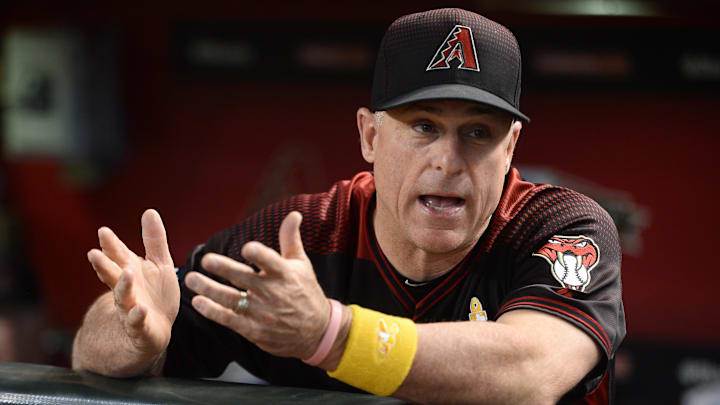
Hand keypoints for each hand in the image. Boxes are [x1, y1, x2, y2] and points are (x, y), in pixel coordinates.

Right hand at [87, 209, 179, 357]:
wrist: (155, 329)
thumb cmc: (155, 294)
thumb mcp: (159, 263)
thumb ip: (154, 240)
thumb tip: (149, 211)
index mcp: (130, 271)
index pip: (118, 256)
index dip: (111, 245)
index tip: (103, 232)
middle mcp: (127, 289)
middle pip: (113, 275)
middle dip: (104, 265)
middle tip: (95, 253)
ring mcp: (131, 308)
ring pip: (123, 297)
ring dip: (123, 286)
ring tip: (127, 273)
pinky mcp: (141, 328)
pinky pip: (137, 322)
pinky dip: (138, 316)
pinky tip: (141, 309)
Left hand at [185, 211, 330, 359]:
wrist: (317, 332)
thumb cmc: (306, 292)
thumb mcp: (301, 264)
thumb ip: (291, 238)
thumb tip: (294, 213)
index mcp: (284, 273)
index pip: (271, 261)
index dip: (259, 255)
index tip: (247, 248)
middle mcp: (272, 292)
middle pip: (244, 279)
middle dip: (224, 269)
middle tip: (206, 260)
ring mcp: (262, 313)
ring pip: (231, 300)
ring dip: (209, 289)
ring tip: (191, 279)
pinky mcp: (254, 330)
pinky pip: (229, 320)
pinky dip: (213, 311)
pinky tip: (198, 302)